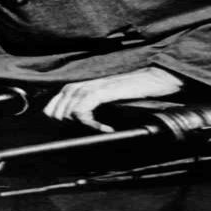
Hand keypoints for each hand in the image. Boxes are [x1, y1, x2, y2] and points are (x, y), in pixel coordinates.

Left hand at [44, 67, 184, 131]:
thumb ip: (90, 106)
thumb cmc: (133, 92)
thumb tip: (76, 121)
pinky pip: (87, 106)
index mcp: (82, 85)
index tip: (65, 129)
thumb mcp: (107, 99)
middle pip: (59, 104)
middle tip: (84, 130)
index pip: (55, 100)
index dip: (55, 115)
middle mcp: (85, 83)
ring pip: (71, 106)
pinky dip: (91, 121)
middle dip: (65, 122)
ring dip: (79, 122)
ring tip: (96, 129)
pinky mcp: (106, 90)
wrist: (155, 80)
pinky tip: (105, 128)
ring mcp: (95, 85)